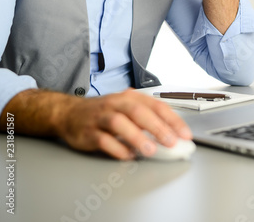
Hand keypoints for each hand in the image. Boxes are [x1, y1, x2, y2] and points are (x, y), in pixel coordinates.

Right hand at [58, 89, 191, 158]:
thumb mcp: (126, 109)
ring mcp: (101, 117)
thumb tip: (172, 135)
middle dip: (157, 127)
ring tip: (150, 150)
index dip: (172, 119)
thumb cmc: (104, 112)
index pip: (155, 105)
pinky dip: (117, 149)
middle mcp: (116, 104)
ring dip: (136, 137)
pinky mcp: (88, 132)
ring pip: (119, 123)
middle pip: (138, 111)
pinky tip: (127, 156)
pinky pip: (103, 140)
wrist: (69, 113)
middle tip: (171, 142)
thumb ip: (147, 120)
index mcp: (129, 97)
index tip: (184, 134)